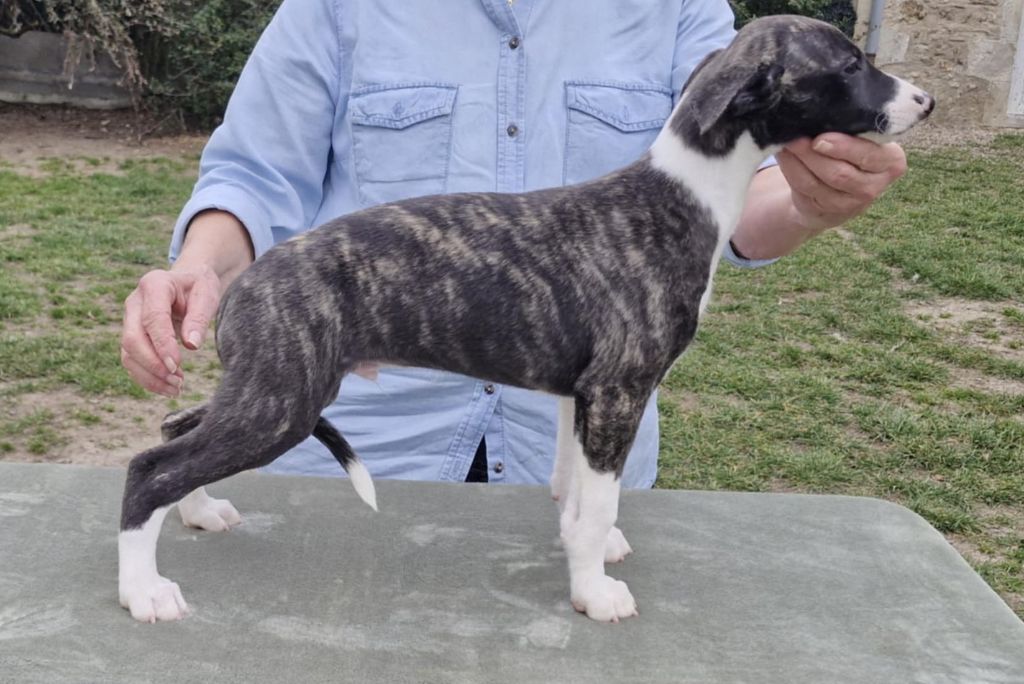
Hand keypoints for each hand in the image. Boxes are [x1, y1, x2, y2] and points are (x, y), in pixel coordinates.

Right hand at [121, 266, 221, 395]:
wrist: (187, 281)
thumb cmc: (198, 287)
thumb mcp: (206, 295)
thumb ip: (199, 318)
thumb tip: (191, 345)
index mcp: (154, 285)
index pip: (152, 319)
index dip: (162, 345)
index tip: (177, 366)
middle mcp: (134, 302)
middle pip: (132, 339)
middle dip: (153, 365)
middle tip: (178, 382)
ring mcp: (128, 319)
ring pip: (128, 353)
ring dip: (149, 376)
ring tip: (176, 388)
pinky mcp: (131, 335)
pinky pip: (131, 360)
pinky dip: (146, 377)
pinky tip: (167, 387)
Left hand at [777, 133, 907, 232]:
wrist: (842, 187)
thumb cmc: (853, 151)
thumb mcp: (864, 139)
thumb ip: (854, 129)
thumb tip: (821, 111)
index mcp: (891, 162)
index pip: (869, 155)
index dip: (843, 148)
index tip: (820, 138)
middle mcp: (874, 186)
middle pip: (839, 173)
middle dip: (812, 154)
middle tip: (795, 137)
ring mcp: (849, 204)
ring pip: (817, 182)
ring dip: (797, 161)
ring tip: (785, 142)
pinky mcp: (825, 211)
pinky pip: (803, 188)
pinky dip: (790, 169)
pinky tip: (783, 155)